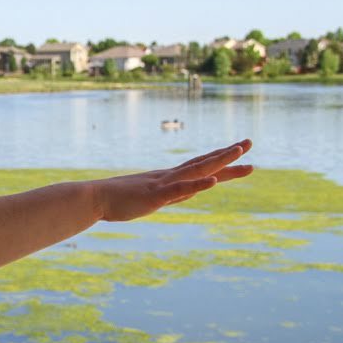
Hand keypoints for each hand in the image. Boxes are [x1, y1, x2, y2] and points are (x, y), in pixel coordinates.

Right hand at [95, 139, 253, 221]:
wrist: (93, 199)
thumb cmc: (116, 200)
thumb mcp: (148, 199)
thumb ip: (167, 195)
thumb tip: (182, 194)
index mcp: (168, 179)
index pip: (199, 166)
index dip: (220, 157)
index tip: (239, 150)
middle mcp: (169, 177)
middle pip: (203, 164)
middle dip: (228, 154)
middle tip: (249, 142)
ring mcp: (162, 185)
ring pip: (195, 171)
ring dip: (218, 162)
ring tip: (239, 153)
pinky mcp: (155, 196)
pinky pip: (179, 190)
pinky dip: (197, 184)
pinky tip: (213, 181)